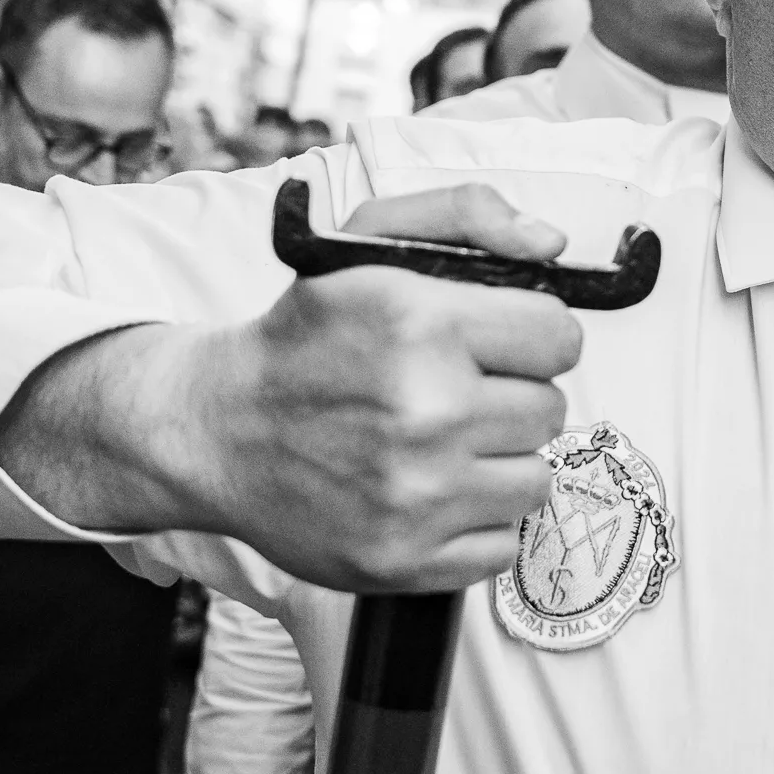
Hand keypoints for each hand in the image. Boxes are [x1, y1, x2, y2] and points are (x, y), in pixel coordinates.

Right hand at [52, 183, 585, 591]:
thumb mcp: (365, 245)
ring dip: (498, 463)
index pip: (559, 338)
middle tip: (454, 396)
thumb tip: (552, 245)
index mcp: (422, 324)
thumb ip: (466, 214)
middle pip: (549, 411)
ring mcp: (417, 495)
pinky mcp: (405, 559)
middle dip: (509, 398)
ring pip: (534, 481)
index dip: (532, 339)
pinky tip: (428, 495)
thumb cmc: (301, 340)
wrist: (215, 432)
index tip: (499, 347)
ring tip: (441, 446)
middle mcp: (426, 411)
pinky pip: (502, 546)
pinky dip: (474, 525)